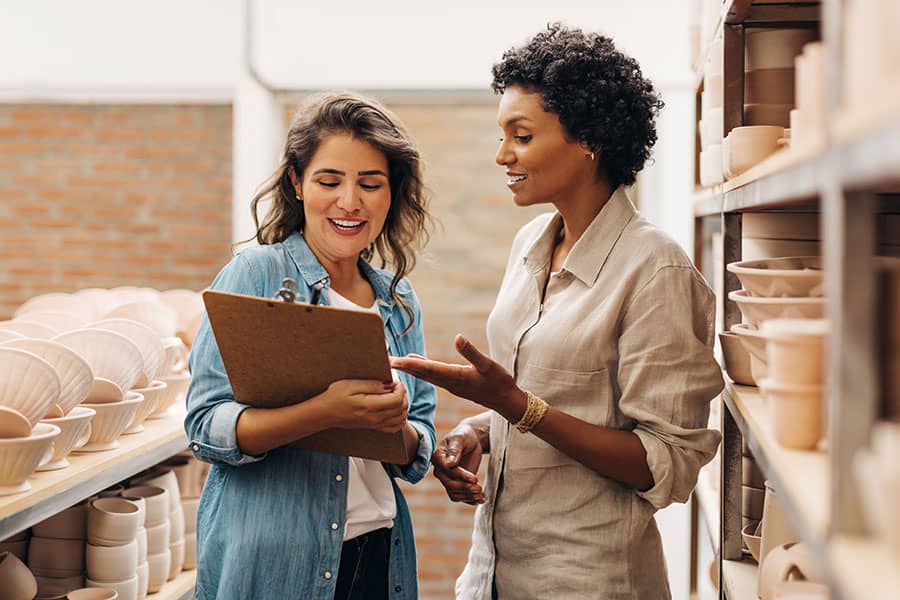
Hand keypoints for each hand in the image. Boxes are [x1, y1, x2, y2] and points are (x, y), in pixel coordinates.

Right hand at [319, 380, 407, 432]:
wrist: (325, 413)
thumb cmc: (335, 397)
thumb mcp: (351, 385)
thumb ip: (372, 385)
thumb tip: (389, 385)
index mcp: (369, 407)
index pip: (396, 400)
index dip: (400, 388)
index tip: (395, 382)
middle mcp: (375, 418)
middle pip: (401, 409)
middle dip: (403, 395)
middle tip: (395, 386)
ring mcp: (375, 425)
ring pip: (401, 418)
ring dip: (403, 406)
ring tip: (395, 395)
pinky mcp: (374, 427)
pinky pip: (395, 427)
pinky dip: (400, 418)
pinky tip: (395, 409)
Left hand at [390, 335, 521, 414]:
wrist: (506, 401)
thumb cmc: (499, 382)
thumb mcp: (488, 365)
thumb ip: (471, 352)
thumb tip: (457, 337)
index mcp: (455, 376)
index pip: (427, 369)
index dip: (409, 364)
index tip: (394, 361)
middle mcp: (449, 383)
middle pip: (422, 374)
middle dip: (403, 367)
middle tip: (385, 361)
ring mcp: (451, 385)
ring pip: (426, 376)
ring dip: (411, 369)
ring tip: (396, 362)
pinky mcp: (455, 385)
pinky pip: (433, 377)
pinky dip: (422, 370)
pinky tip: (417, 364)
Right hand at [432, 422, 484, 504]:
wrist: (471, 440)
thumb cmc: (464, 436)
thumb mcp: (460, 438)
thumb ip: (454, 450)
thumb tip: (449, 463)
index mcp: (437, 457)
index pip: (447, 470)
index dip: (460, 476)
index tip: (474, 478)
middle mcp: (440, 470)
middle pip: (450, 484)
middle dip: (466, 488)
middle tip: (479, 488)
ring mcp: (447, 478)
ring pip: (454, 493)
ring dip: (468, 496)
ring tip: (481, 495)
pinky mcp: (456, 484)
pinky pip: (459, 496)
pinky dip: (469, 500)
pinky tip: (480, 500)